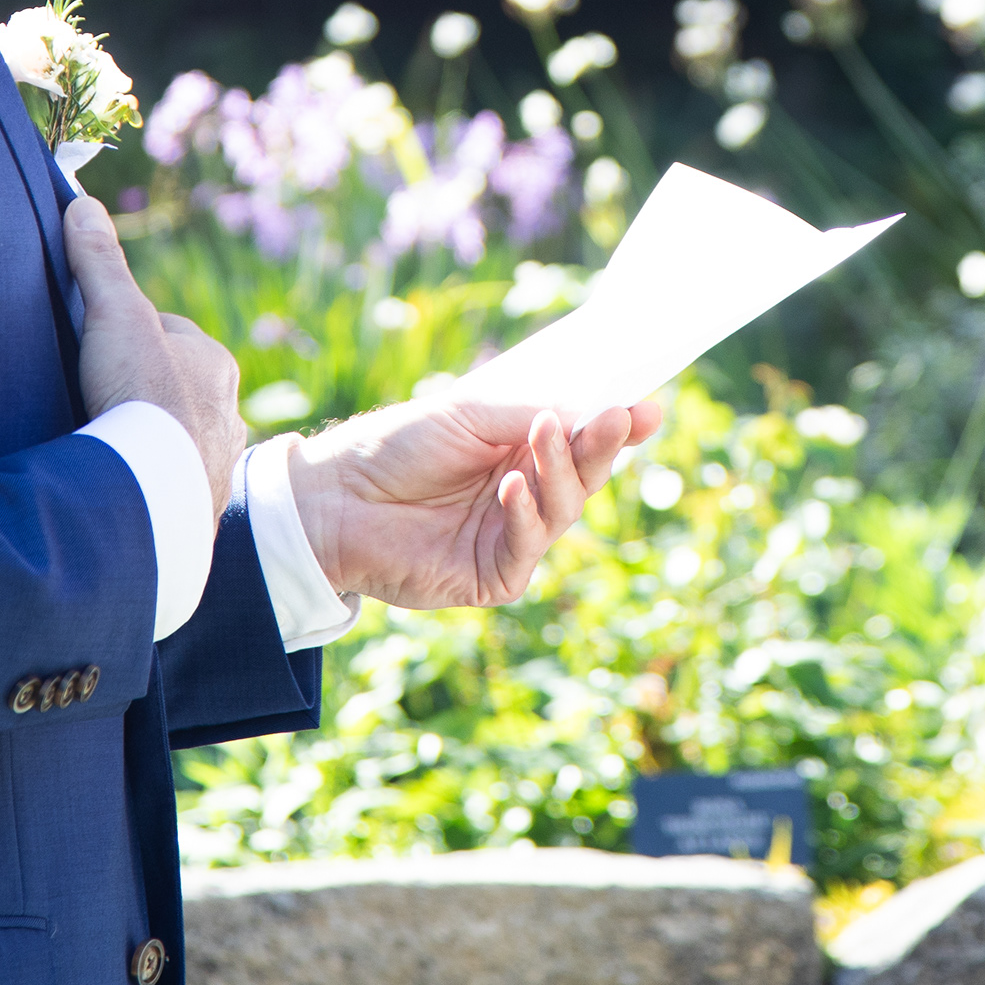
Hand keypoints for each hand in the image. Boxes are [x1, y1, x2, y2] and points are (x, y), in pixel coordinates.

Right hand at [67, 195, 242, 513]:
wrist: (158, 494)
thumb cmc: (144, 397)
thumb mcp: (115, 317)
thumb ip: (99, 263)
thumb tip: (82, 202)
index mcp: (214, 362)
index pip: (167, 334)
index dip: (128, 335)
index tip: (96, 345)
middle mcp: (226, 410)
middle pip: (175, 387)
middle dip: (142, 389)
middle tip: (97, 397)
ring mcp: (216, 461)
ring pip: (178, 436)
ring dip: (149, 437)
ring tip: (108, 442)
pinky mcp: (200, 505)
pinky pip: (173, 482)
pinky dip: (151, 477)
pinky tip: (125, 481)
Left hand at [285, 394, 662, 611]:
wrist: (335, 499)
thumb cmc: (398, 447)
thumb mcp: (469, 414)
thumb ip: (529, 415)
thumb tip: (594, 411)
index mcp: (522, 452)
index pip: (583, 439)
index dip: (616, 426)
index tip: (649, 407)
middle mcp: (526, 495)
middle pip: (584, 476)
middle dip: (602, 445)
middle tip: (619, 417)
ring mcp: (512, 537)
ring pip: (565, 510)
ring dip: (562, 470)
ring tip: (548, 433)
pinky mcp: (493, 576)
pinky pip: (527, 548)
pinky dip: (525, 514)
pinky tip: (511, 487)